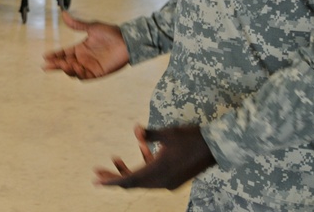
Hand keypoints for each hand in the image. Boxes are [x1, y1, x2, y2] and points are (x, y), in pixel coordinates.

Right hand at [43, 11, 128, 78]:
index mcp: (80, 48)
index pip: (64, 53)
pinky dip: (78, 73)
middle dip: (56, 65)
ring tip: (63, 64)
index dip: (55, 55)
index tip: (45, 56)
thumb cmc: (111, 33)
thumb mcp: (91, 27)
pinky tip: (75, 67)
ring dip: (67, 69)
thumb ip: (77, 24)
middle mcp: (83, 58)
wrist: (126, 40)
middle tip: (47, 65)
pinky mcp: (98, 73)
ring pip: (73, 71)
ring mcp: (90, 66)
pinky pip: (85, 76)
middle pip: (65, 64)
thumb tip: (64, 14)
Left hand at [94, 125, 215, 189]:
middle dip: (115, 177)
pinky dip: (144, 166)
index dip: (111, 181)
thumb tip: (136, 131)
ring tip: (114, 159)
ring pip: (142, 180)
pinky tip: (141, 149)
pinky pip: (153, 176)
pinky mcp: (175, 178)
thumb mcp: (169, 133)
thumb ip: (150, 133)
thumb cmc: (192, 137)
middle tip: (98, 171)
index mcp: (159, 172)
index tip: (96, 180)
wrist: (217, 146)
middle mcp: (162, 181)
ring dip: (128, 171)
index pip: (128, 180)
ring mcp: (169, 182)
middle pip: (132, 183)